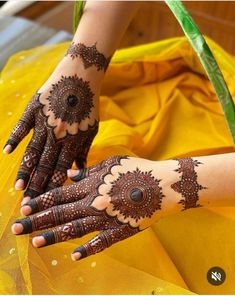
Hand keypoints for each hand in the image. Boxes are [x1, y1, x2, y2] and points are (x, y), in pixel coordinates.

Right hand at [3, 55, 100, 203]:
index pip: (61, 171)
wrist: (81, 77)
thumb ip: (84, 151)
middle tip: (28, 205)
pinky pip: (22, 126)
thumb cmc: (88, 106)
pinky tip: (6, 152)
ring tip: (18, 188)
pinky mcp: (34, 109)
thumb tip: (79, 172)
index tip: (46, 204)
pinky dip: (14, 139)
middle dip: (37, 187)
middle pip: (45, 166)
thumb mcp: (91, 130)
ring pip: (33, 151)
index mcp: (73, 142)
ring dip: (25, 171)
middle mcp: (58, 136)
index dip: (53, 189)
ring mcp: (45, 123)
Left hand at [11, 155, 165, 260]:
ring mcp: (107, 218)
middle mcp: (95, 202)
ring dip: (53, 236)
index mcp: (92, 184)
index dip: (41, 201)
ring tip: (35, 242)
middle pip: (61, 213)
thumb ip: (89, 171)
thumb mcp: (112, 163)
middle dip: (37, 221)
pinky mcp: (120, 231)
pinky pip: (101, 243)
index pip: (59, 194)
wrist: (164, 184)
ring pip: (75, 229)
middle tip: (17, 228)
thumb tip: (69, 176)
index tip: (24, 207)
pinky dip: (87, 250)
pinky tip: (73, 257)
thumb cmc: (138, 169)